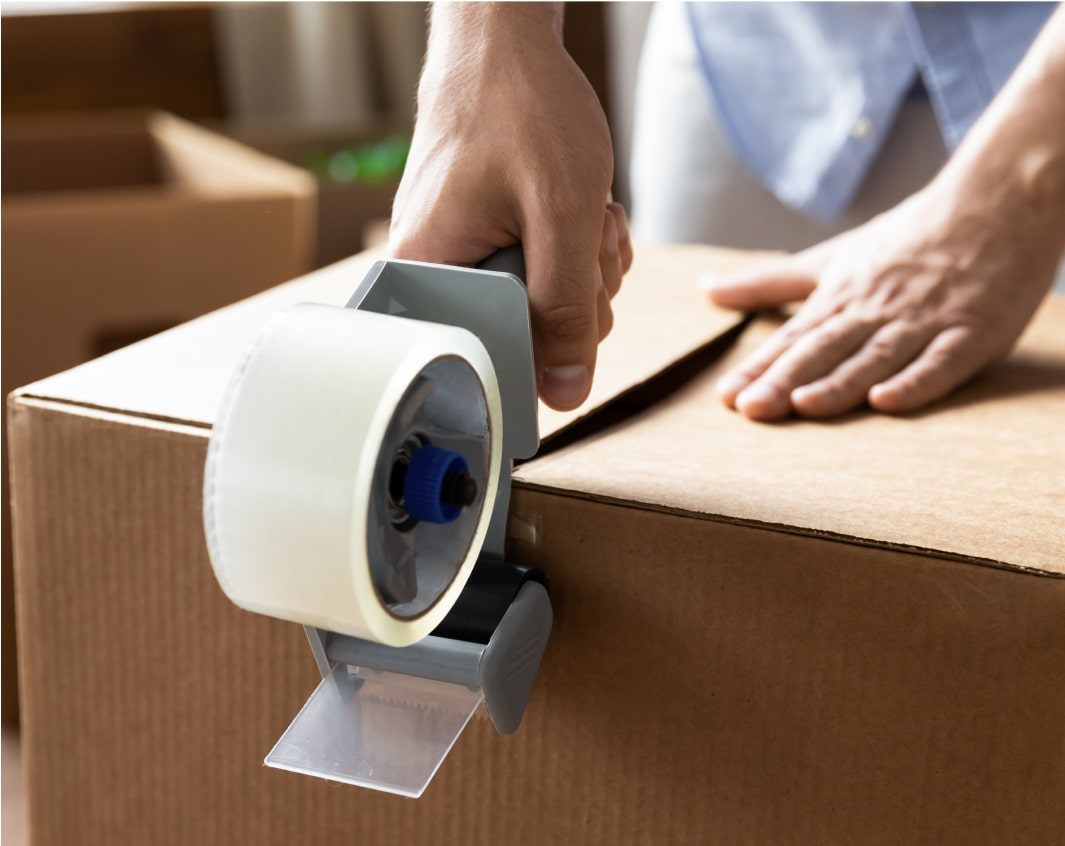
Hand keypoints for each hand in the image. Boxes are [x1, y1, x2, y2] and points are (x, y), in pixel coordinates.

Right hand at [390, 3, 632, 410]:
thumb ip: (566, 310)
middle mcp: (435, 275)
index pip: (490, 361)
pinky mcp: (485, 242)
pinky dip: (575, 251)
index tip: (580, 303)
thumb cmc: (523, 109)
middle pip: (523, 338)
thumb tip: (564, 395)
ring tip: (589, 215)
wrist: (505, 40)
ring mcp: (462, 258)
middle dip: (579, 297)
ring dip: (585, 270)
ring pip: (542, 308)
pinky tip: (583, 212)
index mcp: (428, 276)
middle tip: (590, 239)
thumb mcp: (563, 216)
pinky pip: (542, 276)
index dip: (550, 350)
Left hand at [705, 180, 1062, 420]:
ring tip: (805, 405)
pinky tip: (887, 402)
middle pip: (825, 350)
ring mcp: (923, 322)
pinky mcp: (971, 333)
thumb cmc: (907, 239)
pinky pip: (940, 362)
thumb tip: (707, 291)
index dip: (760, 367)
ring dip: (840, 382)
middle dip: (786, 379)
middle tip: (752, 408)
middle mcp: (876, 311)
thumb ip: (769, 282)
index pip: (793, 338)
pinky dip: (915, 382)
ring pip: (875, 356)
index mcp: (842, 297)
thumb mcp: (830, 258)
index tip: (727, 396)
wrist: (999, 200)